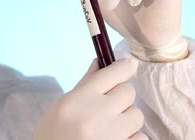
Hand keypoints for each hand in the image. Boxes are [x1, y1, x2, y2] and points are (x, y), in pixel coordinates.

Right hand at [33, 58, 147, 139]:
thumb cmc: (53, 136)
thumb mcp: (60, 109)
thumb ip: (84, 85)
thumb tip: (101, 62)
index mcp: (79, 100)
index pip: (112, 73)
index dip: (123, 67)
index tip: (128, 66)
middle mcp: (97, 115)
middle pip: (128, 92)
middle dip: (121, 97)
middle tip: (108, 108)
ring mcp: (113, 136)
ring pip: (136, 115)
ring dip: (126, 120)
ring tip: (108, 129)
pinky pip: (141, 138)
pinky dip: (130, 139)